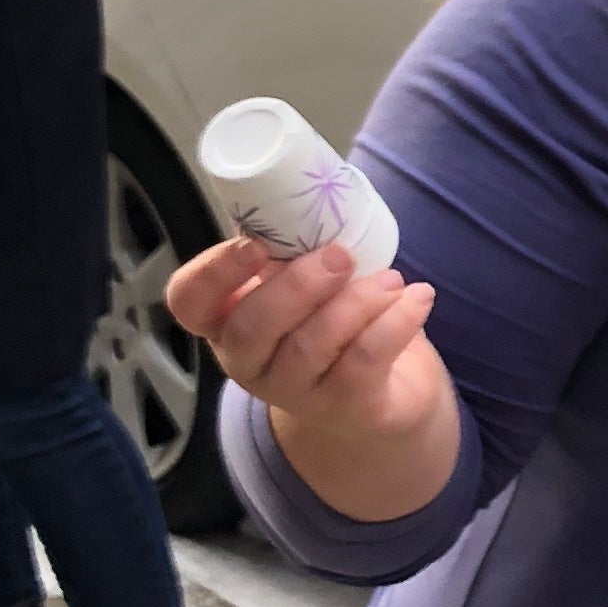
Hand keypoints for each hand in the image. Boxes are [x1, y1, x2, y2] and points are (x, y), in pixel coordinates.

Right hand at [167, 235, 455, 523]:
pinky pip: (364, 362)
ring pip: (310, 347)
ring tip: (392, 277)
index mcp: (226, 321)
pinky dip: (395, 323)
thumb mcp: (302, 284)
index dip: (213, 272)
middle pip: (251, 329)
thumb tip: (310, 199)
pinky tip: (418, 297)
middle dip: (297, 286)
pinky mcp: (345, 407)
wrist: (380, 393)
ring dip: (355, 303)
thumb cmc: (329, 319)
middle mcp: (248, 362)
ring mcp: (293, 392)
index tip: (254, 244)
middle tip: (341, 256)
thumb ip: (293, 250)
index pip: (189, 302)